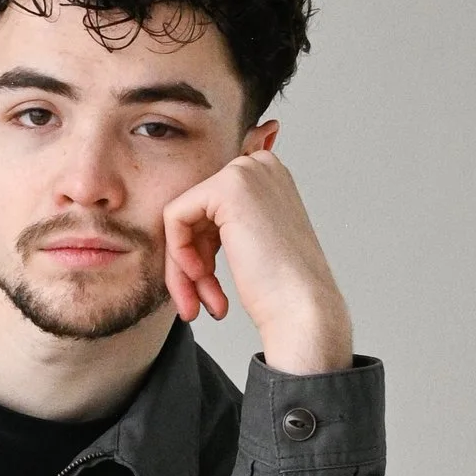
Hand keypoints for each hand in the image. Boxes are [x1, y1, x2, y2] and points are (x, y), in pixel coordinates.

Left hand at [159, 148, 354, 374]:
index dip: (201, 254)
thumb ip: (225, 226)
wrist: (300, 309)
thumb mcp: (253, 244)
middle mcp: (259, 166)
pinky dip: (179, 254)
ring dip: (183, 270)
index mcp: (267, 177)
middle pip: (194, 214)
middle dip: (190, 264)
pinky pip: (174, 217)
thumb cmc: (281, 290)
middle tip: (196, 304)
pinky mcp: (226, 188)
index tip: (208, 291)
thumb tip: (182, 222)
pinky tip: (200, 279)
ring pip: (181, 219)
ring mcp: (245, 173)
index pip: (209, 210)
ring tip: (197, 305)